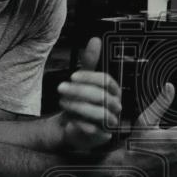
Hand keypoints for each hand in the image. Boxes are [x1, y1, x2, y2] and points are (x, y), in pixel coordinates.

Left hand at [57, 37, 121, 151]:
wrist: (74, 126)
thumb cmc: (81, 101)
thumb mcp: (83, 80)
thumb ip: (90, 61)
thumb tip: (95, 39)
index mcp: (113, 91)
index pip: (106, 81)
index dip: (89, 77)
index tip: (72, 75)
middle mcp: (115, 106)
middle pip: (102, 96)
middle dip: (80, 91)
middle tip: (61, 88)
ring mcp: (110, 122)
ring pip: (100, 113)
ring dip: (79, 106)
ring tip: (63, 102)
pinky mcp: (102, 136)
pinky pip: (94, 130)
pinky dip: (80, 123)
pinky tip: (70, 119)